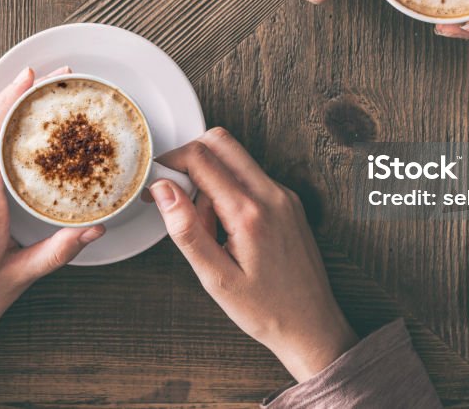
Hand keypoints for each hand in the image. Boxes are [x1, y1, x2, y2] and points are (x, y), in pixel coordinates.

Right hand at [150, 127, 358, 381]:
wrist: (312, 326)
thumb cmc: (265, 310)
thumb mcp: (215, 278)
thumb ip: (186, 229)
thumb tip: (163, 189)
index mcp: (249, 212)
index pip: (201, 157)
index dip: (169, 164)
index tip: (157, 185)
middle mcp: (271, 194)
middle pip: (221, 142)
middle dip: (190, 159)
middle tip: (177, 197)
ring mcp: (284, 196)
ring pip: (236, 158)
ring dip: (211, 177)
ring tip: (209, 226)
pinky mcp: (289, 202)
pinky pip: (251, 177)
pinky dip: (230, 190)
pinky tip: (228, 229)